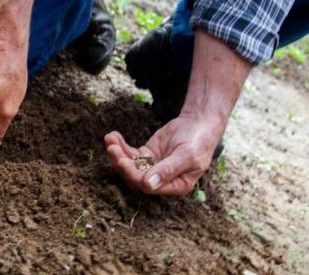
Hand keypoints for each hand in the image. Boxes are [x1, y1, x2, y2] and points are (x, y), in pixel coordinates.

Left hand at [104, 113, 224, 195]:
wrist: (199, 123)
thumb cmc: (198, 141)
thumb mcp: (186, 156)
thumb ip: (168, 170)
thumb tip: (148, 185)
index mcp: (175, 185)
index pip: (149, 186)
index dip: (133, 175)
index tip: (123, 161)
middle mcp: (162, 180)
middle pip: (135, 176)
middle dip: (122, 163)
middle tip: (112, 148)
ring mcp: (152, 167)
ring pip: (130, 165)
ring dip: (118, 153)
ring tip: (110, 139)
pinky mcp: (147, 154)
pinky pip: (130, 153)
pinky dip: (121, 145)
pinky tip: (113, 136)